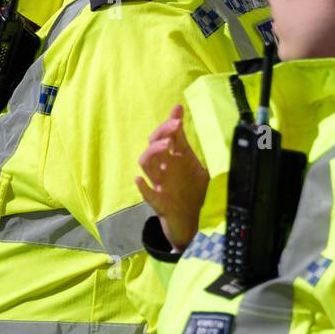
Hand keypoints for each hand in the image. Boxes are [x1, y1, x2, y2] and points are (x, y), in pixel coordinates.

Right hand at [136, 105, 207, 253]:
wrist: (189, 221)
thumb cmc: (190, 192)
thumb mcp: (193, 164)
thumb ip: (186, 143)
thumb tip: (179, 113)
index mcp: (171, 160)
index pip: (165, 136)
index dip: (169, 123)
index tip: (177, 112)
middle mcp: (162, 169)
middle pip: (153, 146)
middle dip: (162, 133)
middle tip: (175, 128)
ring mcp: (159, 185)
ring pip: (146, 166)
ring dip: (153, 154)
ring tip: (165, 146)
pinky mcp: (159, 203)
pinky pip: (147, 195)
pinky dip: (143, 188)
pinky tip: (140, 180)